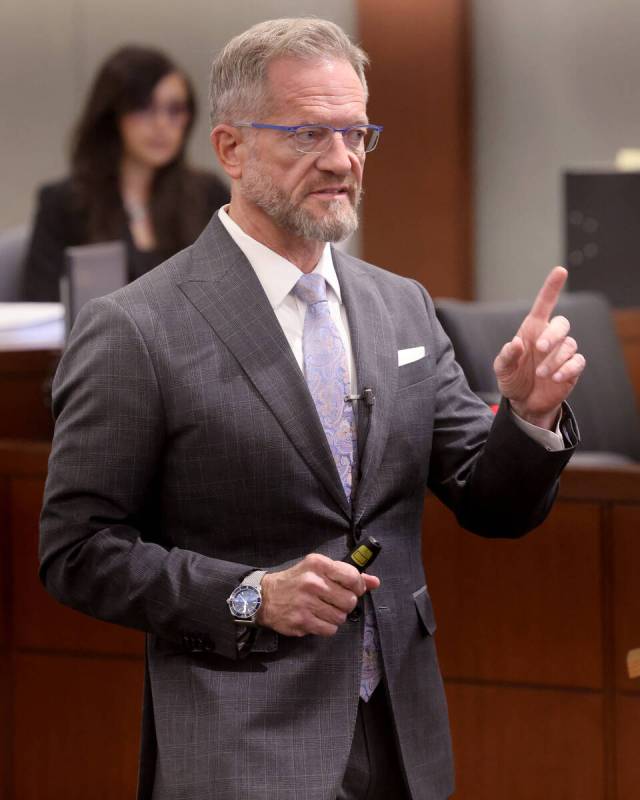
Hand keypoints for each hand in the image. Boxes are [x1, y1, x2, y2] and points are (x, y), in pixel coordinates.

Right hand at [257, 552, 379, 636]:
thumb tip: (374, 582)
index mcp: (318, 564)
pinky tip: (316, 619)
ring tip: (322, 610)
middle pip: (349, 600)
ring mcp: (306, 602)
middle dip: (345, 604)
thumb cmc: (296, 581)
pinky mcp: (302, 620)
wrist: (265, 597)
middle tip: (334, 601)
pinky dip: (326, 627)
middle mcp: (313, 582)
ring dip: (335, 616)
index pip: (352, 577)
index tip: (352, 590)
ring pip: (341, 617)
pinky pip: (330, 629)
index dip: (358, 587)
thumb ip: (347, 574)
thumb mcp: (319, 570)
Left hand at [493, 266, 585, 428]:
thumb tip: (516, 343)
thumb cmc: (512, 379)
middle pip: (562, 323)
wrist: (524, 402)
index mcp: (532, 330)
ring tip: (541, 374)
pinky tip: (555, 378)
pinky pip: (578, 361)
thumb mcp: (502, 369)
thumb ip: (506, 356)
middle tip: (539, 348)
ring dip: (554, 360)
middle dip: (552, 334)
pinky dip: (567, 369)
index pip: (544, 304)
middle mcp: (550, 337)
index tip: (560, 271)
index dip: (552, 287)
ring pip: (569, 345)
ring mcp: (562, 352)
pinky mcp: (572, 368)